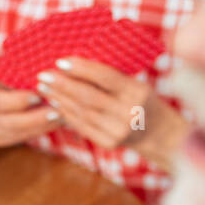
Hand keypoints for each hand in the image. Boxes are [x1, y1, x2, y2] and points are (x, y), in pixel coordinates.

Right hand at [0, 74, 61, 147]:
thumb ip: (13, 73)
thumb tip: (42, 67)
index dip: (19, 101)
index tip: (39, 94)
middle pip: (10, 123)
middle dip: (36, 118)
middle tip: (59, 111)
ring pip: (18, 134)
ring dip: (42, 127)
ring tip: (63, 117)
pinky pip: (20, 138)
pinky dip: (39, 131)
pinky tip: (54, 124)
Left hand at [37, 58, 187, 169]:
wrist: (161, 134)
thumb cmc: (144, 101)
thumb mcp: (137, 84)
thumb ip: (113, 78)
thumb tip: (76, 65)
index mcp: (137, 91)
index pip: (105, 77)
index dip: (81, 69)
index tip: (60, 61)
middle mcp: (128, 111)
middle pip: (89, 96)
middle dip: (63, 85)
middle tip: (43, 75)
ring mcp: (118, 130)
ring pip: (82, 112)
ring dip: (59, 99)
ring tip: (44, 88)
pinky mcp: (109, 143)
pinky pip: (82, 126)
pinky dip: (66, 114)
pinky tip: (53, 105)